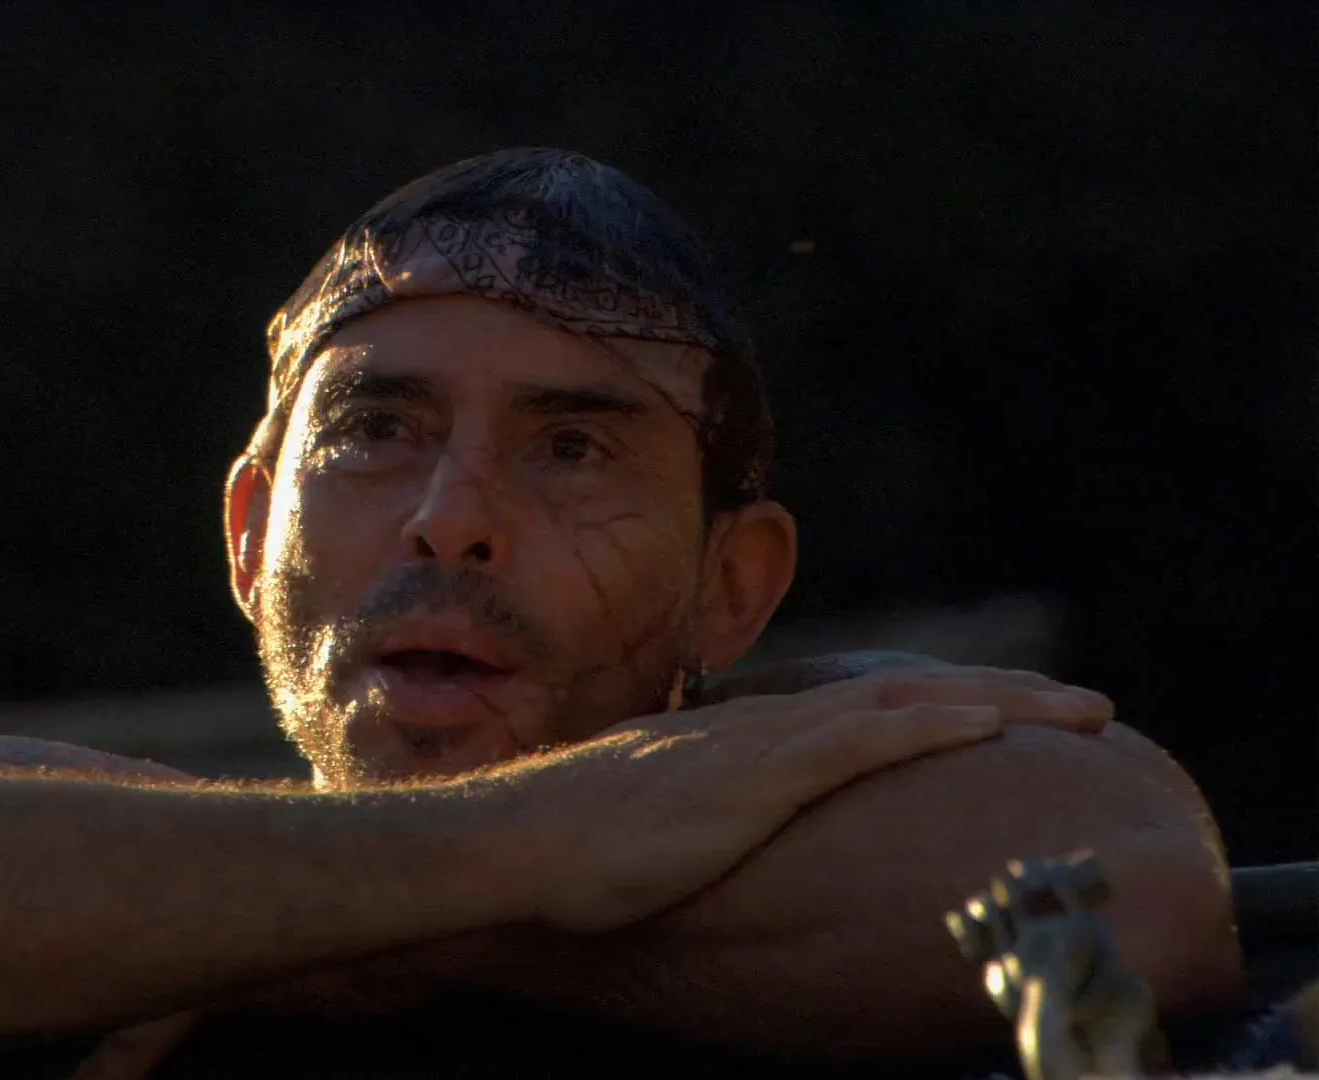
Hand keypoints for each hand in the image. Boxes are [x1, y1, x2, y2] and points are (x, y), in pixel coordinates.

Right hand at [478, 666, 1113, 933]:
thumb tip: (713, 847)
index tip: (1004, 709)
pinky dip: (929, 726)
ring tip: (1078, 707)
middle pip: (901, 691)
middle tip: (1081, 702)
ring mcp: (763, 747)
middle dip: (1000, 689)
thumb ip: (696, 827)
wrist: (514, 842)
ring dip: (998, 699)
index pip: (861, 708)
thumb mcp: (652, 833)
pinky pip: (859, 741)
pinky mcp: (755, 778)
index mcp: (745, 742)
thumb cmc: (567, 852)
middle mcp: (764, 727)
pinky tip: (987, 724)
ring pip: (901, 703)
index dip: (940, 704)